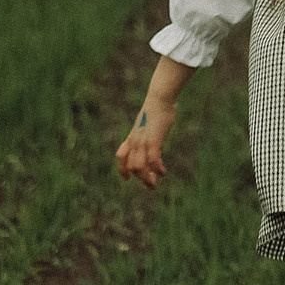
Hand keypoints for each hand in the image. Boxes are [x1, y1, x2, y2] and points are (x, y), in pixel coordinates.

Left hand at [116, 64, 188, 188]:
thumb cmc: (157, 108)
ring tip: (154, 183)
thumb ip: (149, 132)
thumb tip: (154, 135)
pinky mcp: (153, 141)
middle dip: (139, 177)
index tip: (127, 178)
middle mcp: (135, 141)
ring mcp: (142, 142)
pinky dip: (157, 169)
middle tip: (150, 185)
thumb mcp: (149, 123)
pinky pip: (152, 160)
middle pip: (130, 165)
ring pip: (139, 166)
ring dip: (146, 178)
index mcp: (132, 136)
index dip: (122, 169)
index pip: (121, 156)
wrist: (159, 99)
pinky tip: (163, 172)